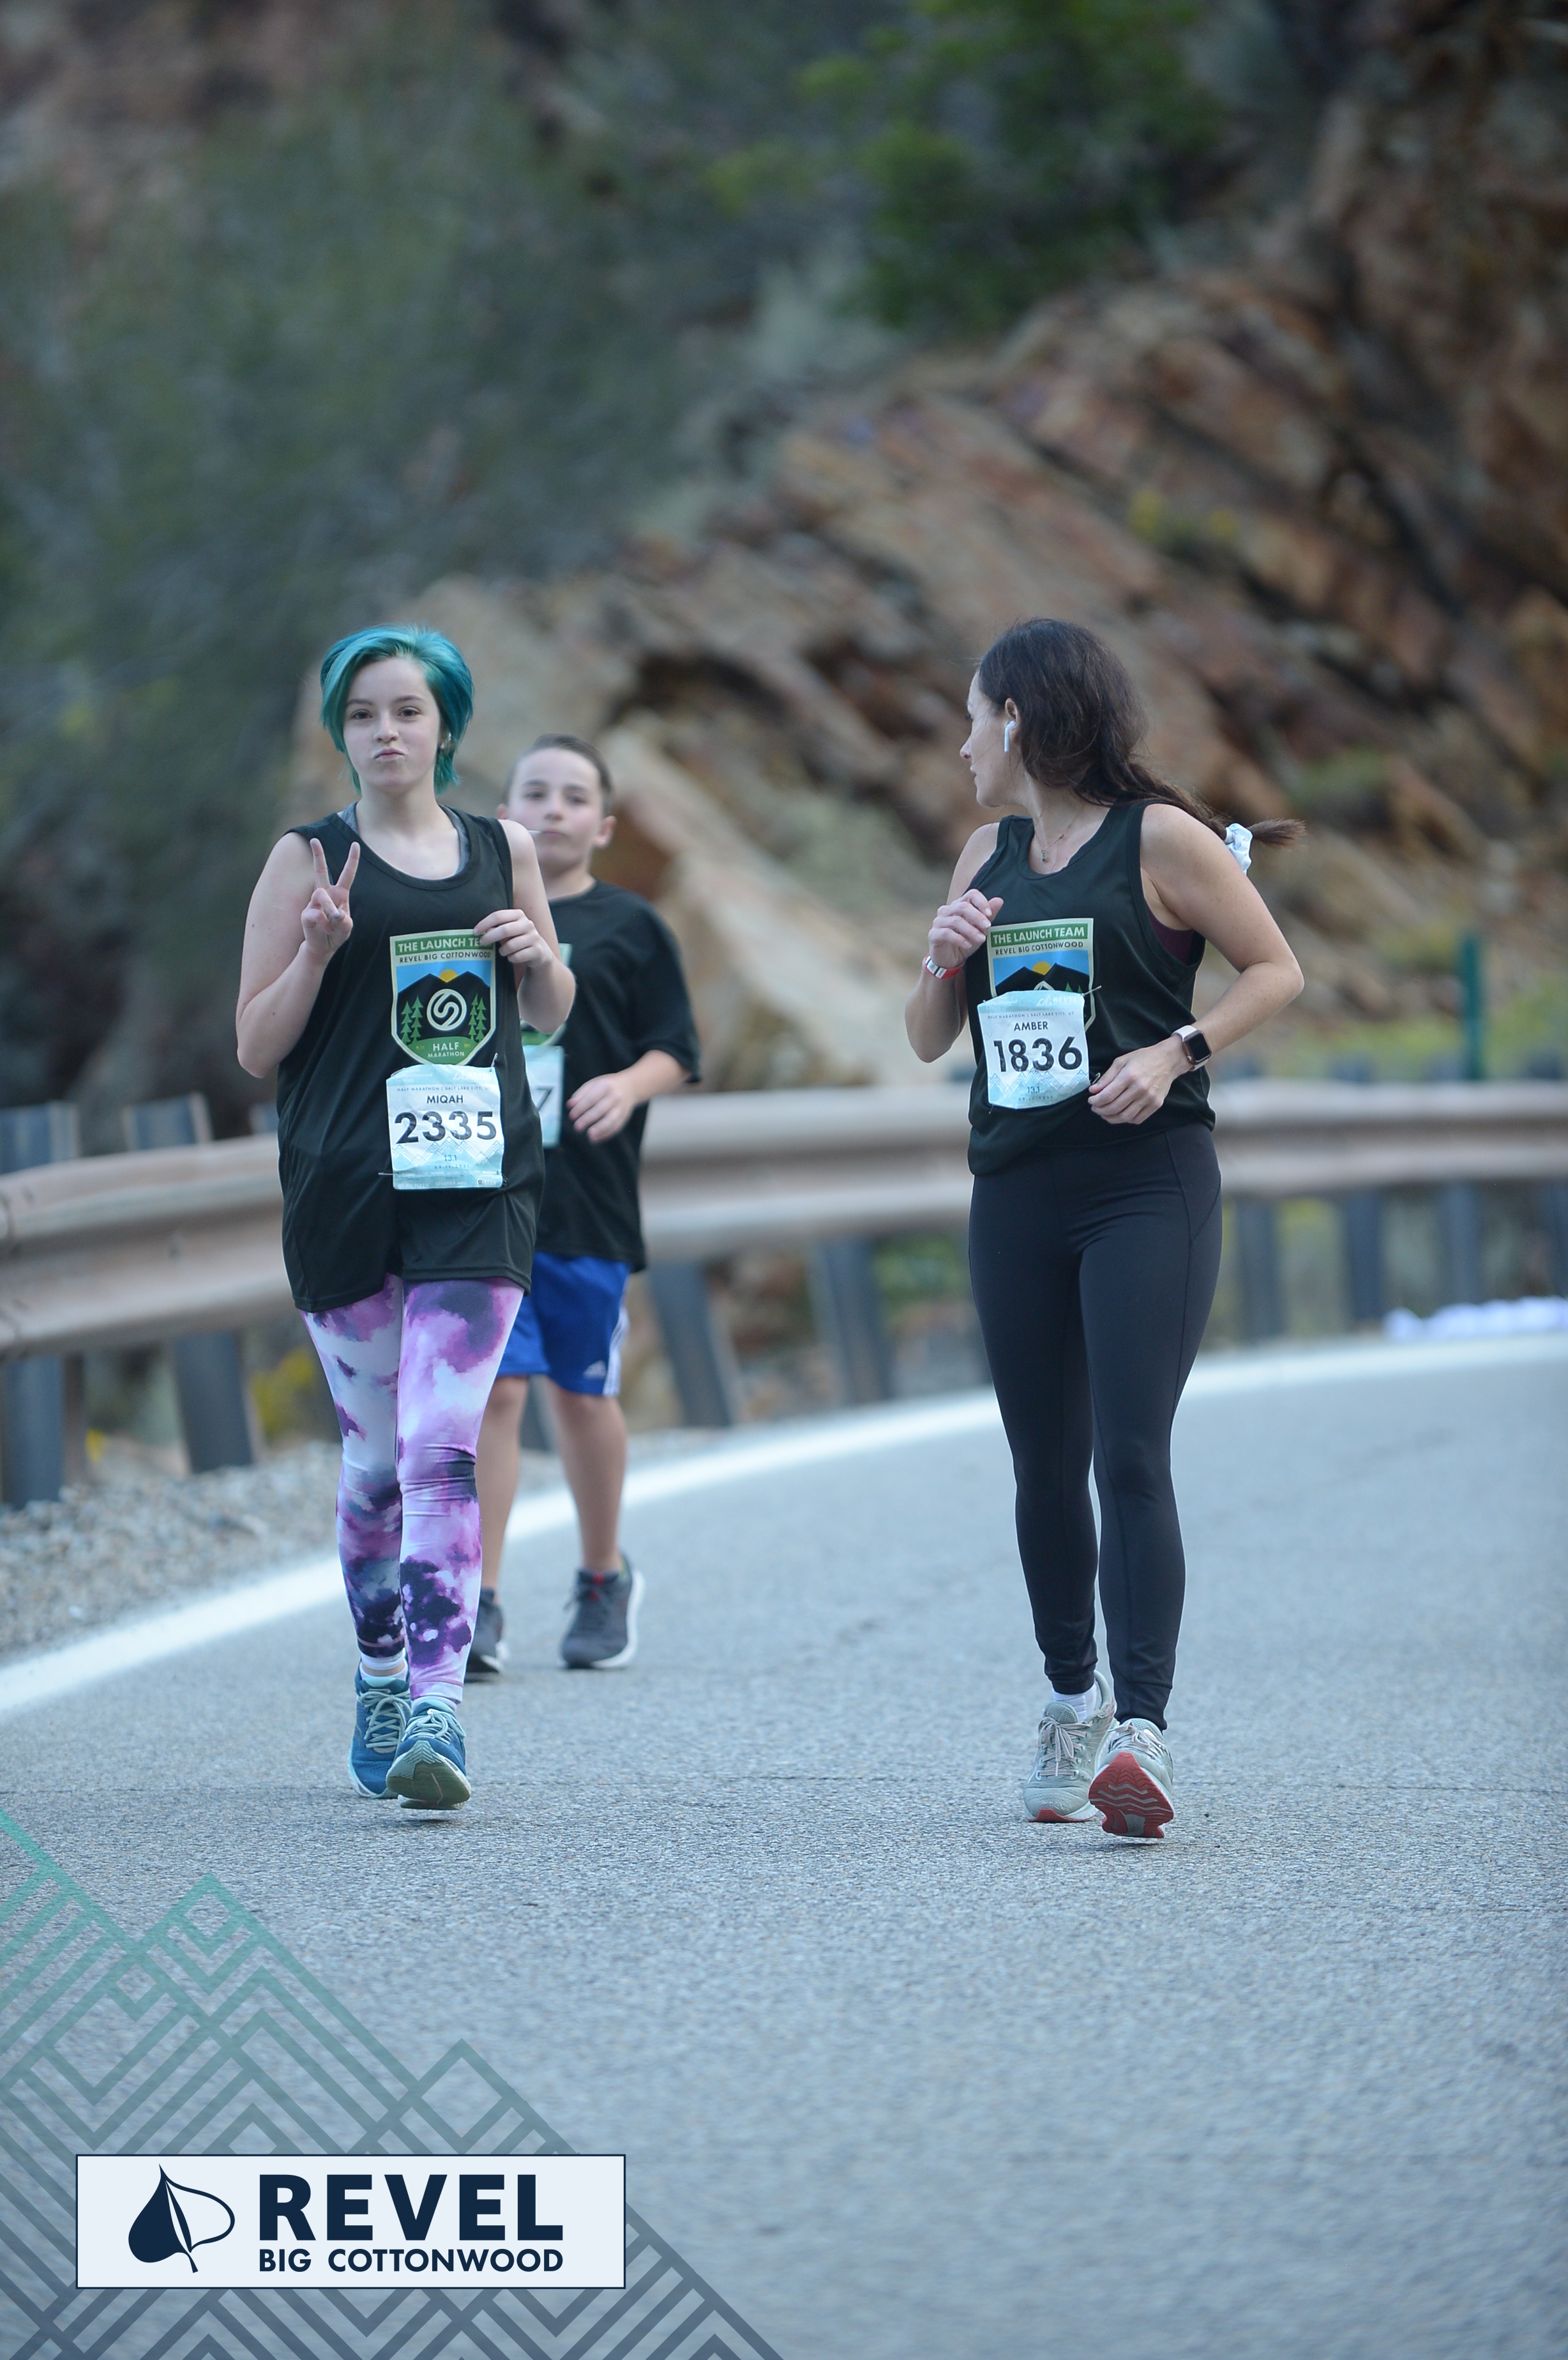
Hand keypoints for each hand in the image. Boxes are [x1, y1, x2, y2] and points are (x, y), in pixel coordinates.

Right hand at [300, 838, 357, 966]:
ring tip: (334, 920)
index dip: (352, 860)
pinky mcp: (306, 913)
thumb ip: (344, 920)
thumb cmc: (336, 933)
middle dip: (318, 855)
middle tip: (314, 839)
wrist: (323, 947)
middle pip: (321, 871)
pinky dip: (323, 923)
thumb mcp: (346, 928)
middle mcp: (326, 894)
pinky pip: (315, 913)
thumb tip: (334, 913)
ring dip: (329, 908)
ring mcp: (314, 902)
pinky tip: (324, 928)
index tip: (355, 844)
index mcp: (340, 894)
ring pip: (321, 895)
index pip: (347, 875)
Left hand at [476, 907, 551, 969]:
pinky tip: (512, 957)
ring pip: (510, 945)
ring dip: (502, 950)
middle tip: (482, 942)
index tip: (475, 932)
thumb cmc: (519, 939)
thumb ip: (497, 928)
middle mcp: (528, 924)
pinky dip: (511, 958)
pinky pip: (517, 956)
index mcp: (519, 915)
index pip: (498, 916)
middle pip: (504, 930)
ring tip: (502, 951)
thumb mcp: (509, 930)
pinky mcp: (537, 951)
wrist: (540, 952)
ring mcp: (534, 937)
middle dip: (490, 937)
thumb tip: (485, 930)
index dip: (484, 923)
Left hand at [568, 1071, 637, 1142]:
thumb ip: (580, 1094)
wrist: (630, 1087)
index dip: (581, 1108)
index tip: (571, 1116)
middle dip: (588, 1119)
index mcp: (605, 1086)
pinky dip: (605, 1134)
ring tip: (589, 1136)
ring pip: (612, 1120)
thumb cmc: (606, 1087)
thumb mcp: (593, 1085)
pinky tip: (595, 1139)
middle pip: (601, 1109)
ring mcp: (621, 1108)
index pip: (591, 1098)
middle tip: (577, 1127)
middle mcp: (615, 1097)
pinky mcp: (624, 1118)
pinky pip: (615, 1127)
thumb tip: (569, 1105)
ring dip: (600, 1129)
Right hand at [928, 891, 1002, 973]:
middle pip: (963, 906)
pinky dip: (959, 939)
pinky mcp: (933, 934)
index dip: (981, 902)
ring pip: (956, 921)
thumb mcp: (980, 929)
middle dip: (977, 916)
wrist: (950, 959)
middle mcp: (947, 910)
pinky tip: (968, 945)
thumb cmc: (964, 941)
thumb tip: (999, 901)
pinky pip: (946, 933)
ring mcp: (939, 922)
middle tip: (987, 926)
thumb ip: (989, 915)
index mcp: (959, 905)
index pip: (971, 894)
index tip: (990, 913)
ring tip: (981, 939)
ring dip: (971, 930)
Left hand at [1088, 1039, 1187, 1125]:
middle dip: (1100, 1110)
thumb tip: (1094, 1090)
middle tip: (1096, 1108)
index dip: (1096, 1101)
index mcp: (1129, 1076)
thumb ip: (1107, 1077)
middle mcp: (1139, 1089)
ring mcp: (1149, 1098)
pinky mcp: (1156, 1105)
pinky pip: (1137, 1119)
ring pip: (1125, 1116)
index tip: (1091, 1100)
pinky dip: (1126, 1119)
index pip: (1107, 1095)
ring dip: (1111, 1118)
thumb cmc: (1145, 1058)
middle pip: (1114, 1108)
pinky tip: (1120, 1114)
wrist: (1168, 1060)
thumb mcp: (1122, 1061)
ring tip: (1105, 1113)